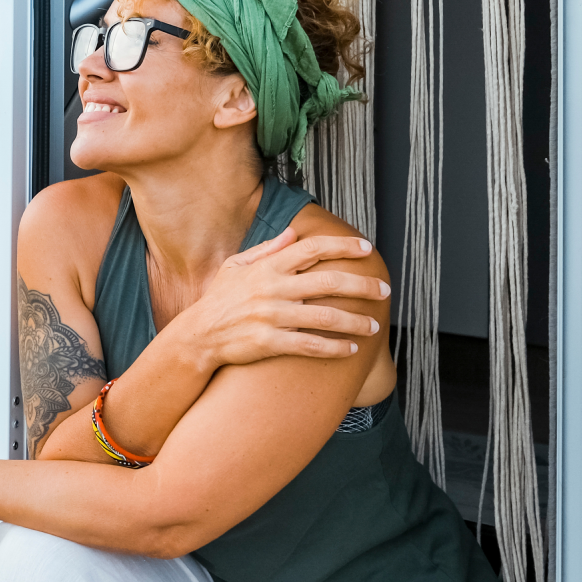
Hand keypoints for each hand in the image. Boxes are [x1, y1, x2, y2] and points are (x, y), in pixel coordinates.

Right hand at [171, 228, 388, 366]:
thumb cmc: (220, 300)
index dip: (342, 246)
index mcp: (268, 267)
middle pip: (329, 282)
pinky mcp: (269, 343)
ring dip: (355, 321)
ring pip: (325, 317)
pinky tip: (351, 349)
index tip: (366, 249)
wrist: (198, 336)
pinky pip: (310, 345)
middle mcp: (272, 289)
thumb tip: (294, 233)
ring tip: (373, 325)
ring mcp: (271, 317)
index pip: (312, 248)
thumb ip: (267, 250)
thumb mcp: (236, 266)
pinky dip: (334, 347)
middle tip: (384, 290)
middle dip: (363, 285)